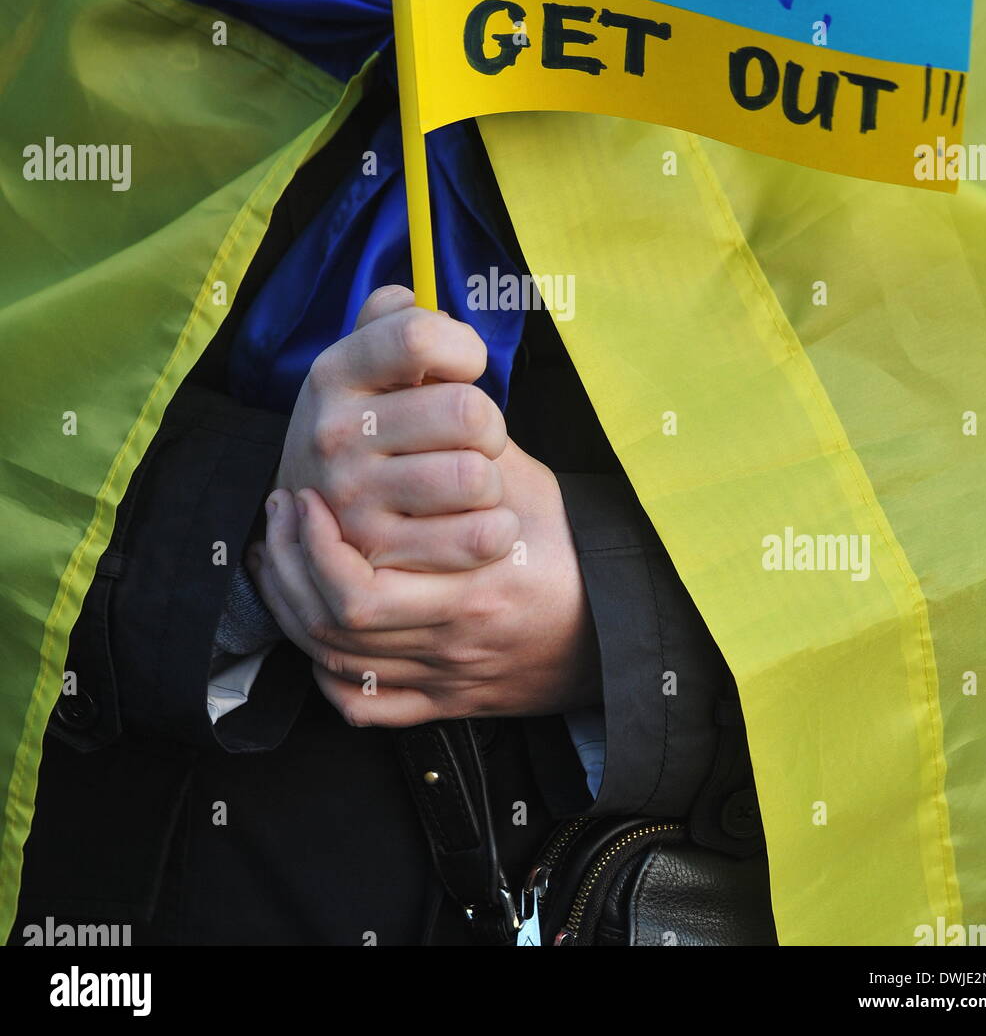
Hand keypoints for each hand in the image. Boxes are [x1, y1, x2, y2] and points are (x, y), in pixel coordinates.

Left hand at [247, 438, 600, 724]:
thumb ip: (476, 440)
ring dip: (297, 609)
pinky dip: (331, 677)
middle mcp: (454, 642)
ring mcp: (446, 679)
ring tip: (279, 556)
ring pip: (340, 665)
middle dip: (291, 571)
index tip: (303, 496)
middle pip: (338, 628)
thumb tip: (425, 366)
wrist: (618, 627)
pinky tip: (315, 630)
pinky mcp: (445, 703)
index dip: (315, 546)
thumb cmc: (571, 547)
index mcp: (475, 590)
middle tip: (283, 516)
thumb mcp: (530, 485)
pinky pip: (368, 708)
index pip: (361, 589)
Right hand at [275, 284, 518, 570]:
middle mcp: (334, 434)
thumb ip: (392, 318)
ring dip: (490, 480)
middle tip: (474, 439)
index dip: (464, 349)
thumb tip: (421, 297)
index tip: (466, 369)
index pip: (418, 335)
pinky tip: (484, 523)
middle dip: (489, 425)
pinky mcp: (380, 558)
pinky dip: (498, 530)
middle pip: (466, 411)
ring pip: (474, 476)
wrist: (311, 517)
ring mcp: (351, 501)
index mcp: (335, 373)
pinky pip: (477, 537)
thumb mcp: (362, 364)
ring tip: (470, 483)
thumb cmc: (366, 423)